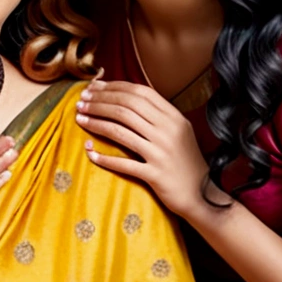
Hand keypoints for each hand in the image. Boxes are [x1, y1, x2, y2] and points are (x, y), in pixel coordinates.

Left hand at [75, 80, 211, 218]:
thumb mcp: (178, 131)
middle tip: (81, 101)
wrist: (202, 194)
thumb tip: (125, 96)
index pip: (138, 93)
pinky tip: (89, 152)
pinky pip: (124, 163)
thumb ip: (156, 114)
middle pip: (126, 108)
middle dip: (99, 102)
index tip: (93, 87)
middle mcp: (168, 131)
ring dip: (96, 122)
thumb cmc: (184, 160)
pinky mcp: (155, 174)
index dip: (112, 87)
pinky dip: (104, 157)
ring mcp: (161, 153)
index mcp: (173, 117)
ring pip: (120, 131)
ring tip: (79, 118)